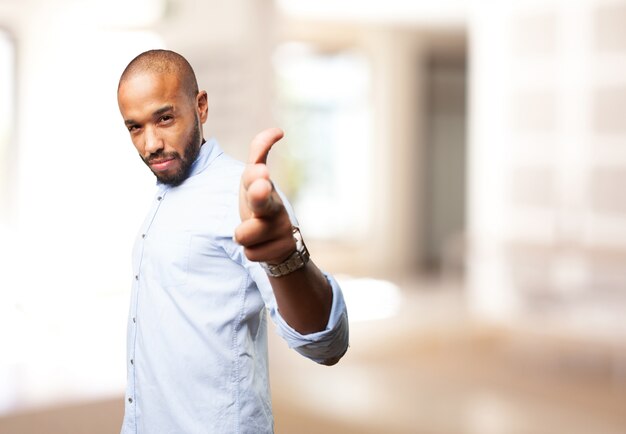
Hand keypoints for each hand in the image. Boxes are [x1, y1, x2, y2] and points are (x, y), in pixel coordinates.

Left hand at [235, 128, 295, 264]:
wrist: (280, 241)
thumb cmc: (261, 205)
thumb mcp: (254, 179)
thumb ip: (259, 152)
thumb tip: (278, 130)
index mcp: (264, 187)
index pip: (256, 176)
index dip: (256, 172)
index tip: (259, 167)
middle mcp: (274, 206)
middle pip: (262, 201)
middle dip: (259, 193)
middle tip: (260, 185)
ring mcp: (279, 228)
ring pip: (244, 235)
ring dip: (243, 236)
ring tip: (253, 232)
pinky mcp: (280, 249)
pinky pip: (250, 253)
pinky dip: (253, 251)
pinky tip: (263, 245)